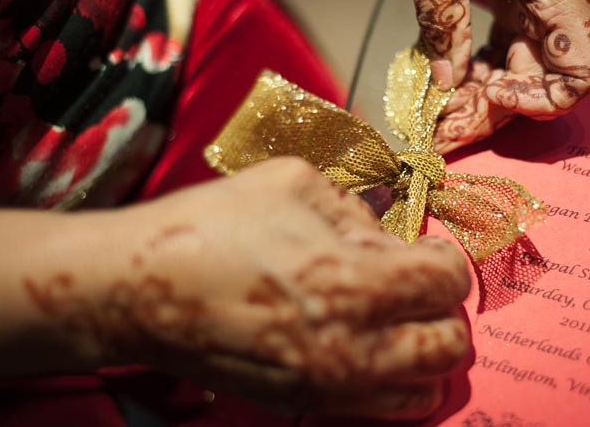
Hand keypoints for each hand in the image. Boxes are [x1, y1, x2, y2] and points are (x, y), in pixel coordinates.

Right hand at [19, 158, 470, 418]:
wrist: (139, 291)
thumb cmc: (213, 225)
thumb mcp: (294, 184)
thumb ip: (357, 211)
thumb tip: (387, 240)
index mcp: (355, 282)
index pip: (447, 283)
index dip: (442, 259)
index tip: (421, 249)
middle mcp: (354, 348)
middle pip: (449, 346)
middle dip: (442, 311)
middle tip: (412, 286)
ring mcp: (330, 386)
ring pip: (424, 392)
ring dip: (422, 353)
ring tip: (393, 321)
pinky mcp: (304, 405)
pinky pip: (378, 409)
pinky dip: (389, 380)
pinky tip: (359, 345)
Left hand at [402, 0, 589, 152]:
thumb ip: (440, 22)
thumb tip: (447, 82)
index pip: (584, 74)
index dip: (544, 99)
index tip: (494, 91)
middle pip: (551, 79)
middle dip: (503, 106)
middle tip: (451, 119)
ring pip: (533, 68)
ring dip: (493, 91)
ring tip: (446, 101)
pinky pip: (518, 47)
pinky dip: (491, 67)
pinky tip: (456, 71)